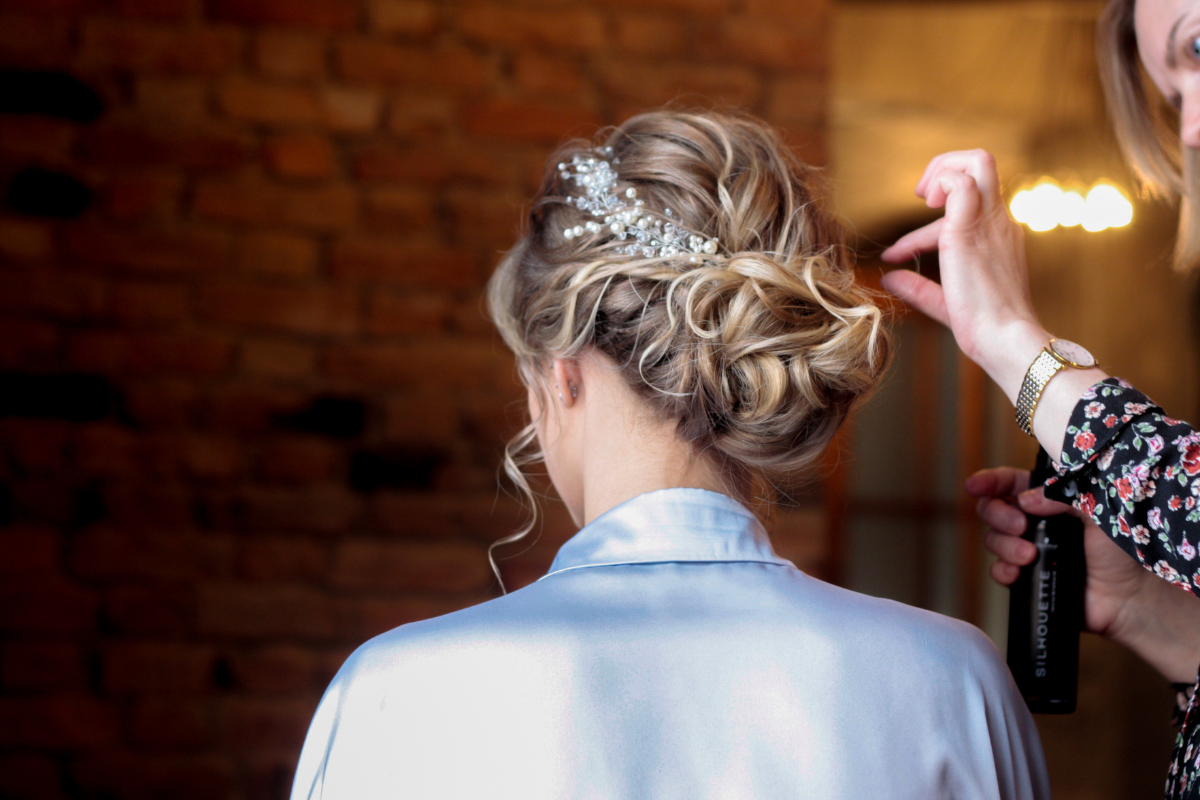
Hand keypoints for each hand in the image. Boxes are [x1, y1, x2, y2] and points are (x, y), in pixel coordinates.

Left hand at [879, 150, 1046, 398]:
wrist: (1006, 339)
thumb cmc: (984, 327)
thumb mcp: (945, 302)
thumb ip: (918, 289)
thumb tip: (888, 279)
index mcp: (999, 236)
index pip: (964, 210)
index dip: (923, 227)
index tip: (897, 253)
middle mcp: (999, 222)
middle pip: (983, 164)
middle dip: (946, 166)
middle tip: (920, 197)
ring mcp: (989, 222)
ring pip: (978, 162)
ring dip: (942, 170)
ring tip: (922, 198)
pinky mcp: (972, 229)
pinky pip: (961, 182)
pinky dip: (939, 184)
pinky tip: (923, 208)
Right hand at [969, 466, 1199, 682]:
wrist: (1130, 597)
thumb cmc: (1122, 551)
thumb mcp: (1098, 511)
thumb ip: (1063, 497)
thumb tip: (1026, 500)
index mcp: (1051, 499)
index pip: (1012, 482)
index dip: (990, 481)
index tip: (974, 485)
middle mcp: (1035, 522)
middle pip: (993, 508)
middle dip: (998, 515)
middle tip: (1020, 525)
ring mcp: (1028, 549)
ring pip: (993, 539)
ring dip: (1005, 545)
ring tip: (1030, 555)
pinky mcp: (1027, 577)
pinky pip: (998, 570)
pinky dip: (1002, 570)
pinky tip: (1017, 573)